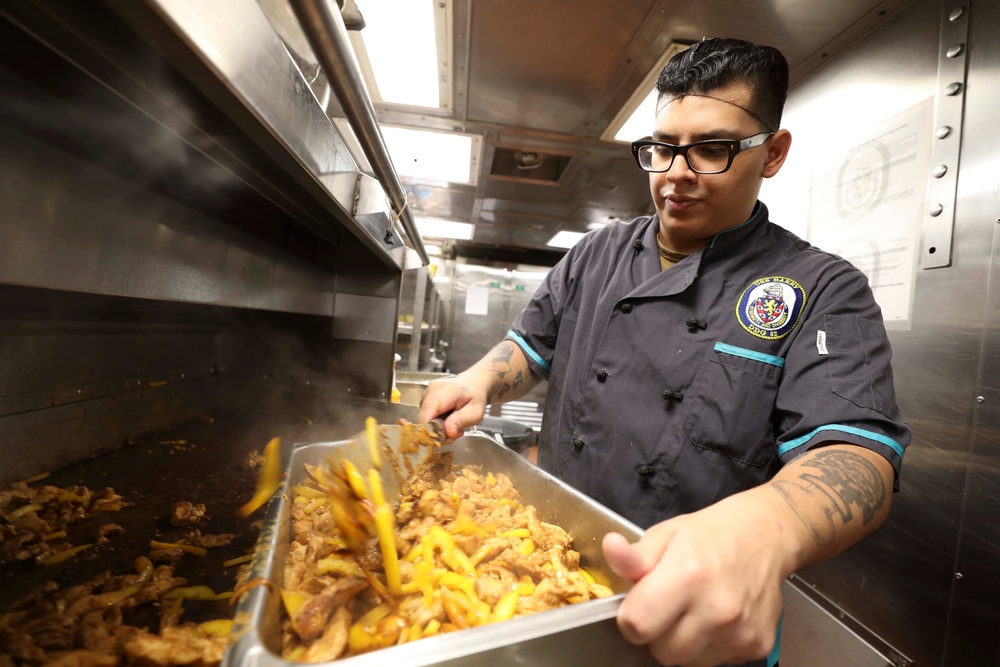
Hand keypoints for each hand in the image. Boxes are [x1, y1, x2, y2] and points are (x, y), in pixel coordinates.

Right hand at [417, 373, 490, 440]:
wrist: (473, 384)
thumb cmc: (475, 398)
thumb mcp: (475, 413)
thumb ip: (461, 421)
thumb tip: (447, 432)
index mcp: (446, 391)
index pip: (427, 414)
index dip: (431, 431)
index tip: (445, 439)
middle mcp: (432, 389)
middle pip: (424, 418)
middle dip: (437, 431)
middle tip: (454, 434)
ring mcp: (427, 392)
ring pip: (424, 418)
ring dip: (437, 427)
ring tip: (454, 425)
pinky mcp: (425, 397)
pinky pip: (426, 415)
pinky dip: (435, 422)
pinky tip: (448, 419)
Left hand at [602, 492, 788, 666]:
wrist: (766, 537)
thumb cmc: (711, 534)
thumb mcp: (666, 534)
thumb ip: (634, 556)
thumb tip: (611, 550)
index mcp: (688, 575)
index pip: (637, 625)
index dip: (631, 617)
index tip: (639, 604)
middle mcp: (717, 609)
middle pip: (662, 651)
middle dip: (657, 632)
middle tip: (669, 605)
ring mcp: (740, 632)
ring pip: (688, 661)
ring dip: (683, 642)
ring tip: (694, 608)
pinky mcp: (757, 646)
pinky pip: (716, 660)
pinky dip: (709, 645)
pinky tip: (716, 617)